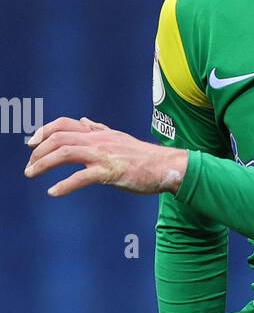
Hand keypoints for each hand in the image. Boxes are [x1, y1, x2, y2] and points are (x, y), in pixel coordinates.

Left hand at [24, 116, 187, 196]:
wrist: (166, 167)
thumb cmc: (144, 157)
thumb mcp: (118, 138)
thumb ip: (99, 130)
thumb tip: (83, 120)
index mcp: (98, 133)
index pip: (64, 124)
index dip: (44, 131)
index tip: (32, 143)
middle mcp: (98, 140)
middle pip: (58, 138)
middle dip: (38, 151)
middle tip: (29, 167)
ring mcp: (103, 155)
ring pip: (64, 153)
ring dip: (43, 164)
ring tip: (31, 174)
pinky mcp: (109, 172)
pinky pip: (81, 177)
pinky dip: (64, 185)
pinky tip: (53, 192)